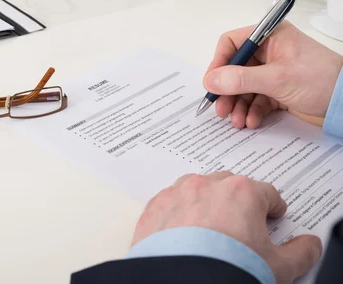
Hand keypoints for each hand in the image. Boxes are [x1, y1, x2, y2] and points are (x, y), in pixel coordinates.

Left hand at [133, 172, 321, 283]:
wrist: (181, 281)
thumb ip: (300, 252)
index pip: (266, 193)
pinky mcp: (153, 208)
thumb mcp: (278, 268)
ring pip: (196, 189)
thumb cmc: (227, 270)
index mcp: (241, 192)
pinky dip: (177, 214)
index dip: (272, 208)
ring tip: (209, 230)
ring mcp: (176, 194)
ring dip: (205, 203)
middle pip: (229, 186)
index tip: (272, 218)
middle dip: (237, 203)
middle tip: (240, 227)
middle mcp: (206, 185)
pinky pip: (169, 203)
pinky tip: (182, 234)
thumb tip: (308, 245)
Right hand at [203, 22, 342, 128]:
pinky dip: (252, 110)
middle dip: (227, 91)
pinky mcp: (279, 89)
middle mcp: (270, 51)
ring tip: (236, 120)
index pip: (232, 43)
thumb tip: (211, 80)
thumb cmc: (323, 80)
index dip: (219, 63)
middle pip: (235, 69)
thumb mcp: (277, 79)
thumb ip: (240, 79)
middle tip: (221, 108)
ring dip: (238, 104)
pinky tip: (252, 120)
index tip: (212, 83)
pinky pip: (256, 98)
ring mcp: (274, 71)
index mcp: (270, 37)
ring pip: (244, 87)